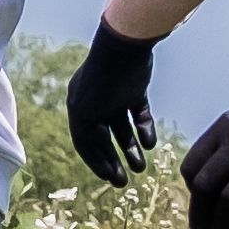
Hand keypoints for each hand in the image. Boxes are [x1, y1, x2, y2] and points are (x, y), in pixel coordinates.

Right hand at [64, 22, 157, 184]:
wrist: (125, 46)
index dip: (96, 163)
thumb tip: (92, 155)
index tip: (109, 179)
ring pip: (123, 131)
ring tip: (140, 168)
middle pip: (104, 140)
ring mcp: (115, 97)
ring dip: (131, 150)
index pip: (85, 143)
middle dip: (114, 161)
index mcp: (78, 108)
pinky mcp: (134, 90)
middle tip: (124, 182)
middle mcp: (95, 104)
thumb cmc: (102, 79)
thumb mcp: (86, 112)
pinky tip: (150, 145)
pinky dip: (145, 131)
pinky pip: (139, 116)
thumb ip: (87, 135)